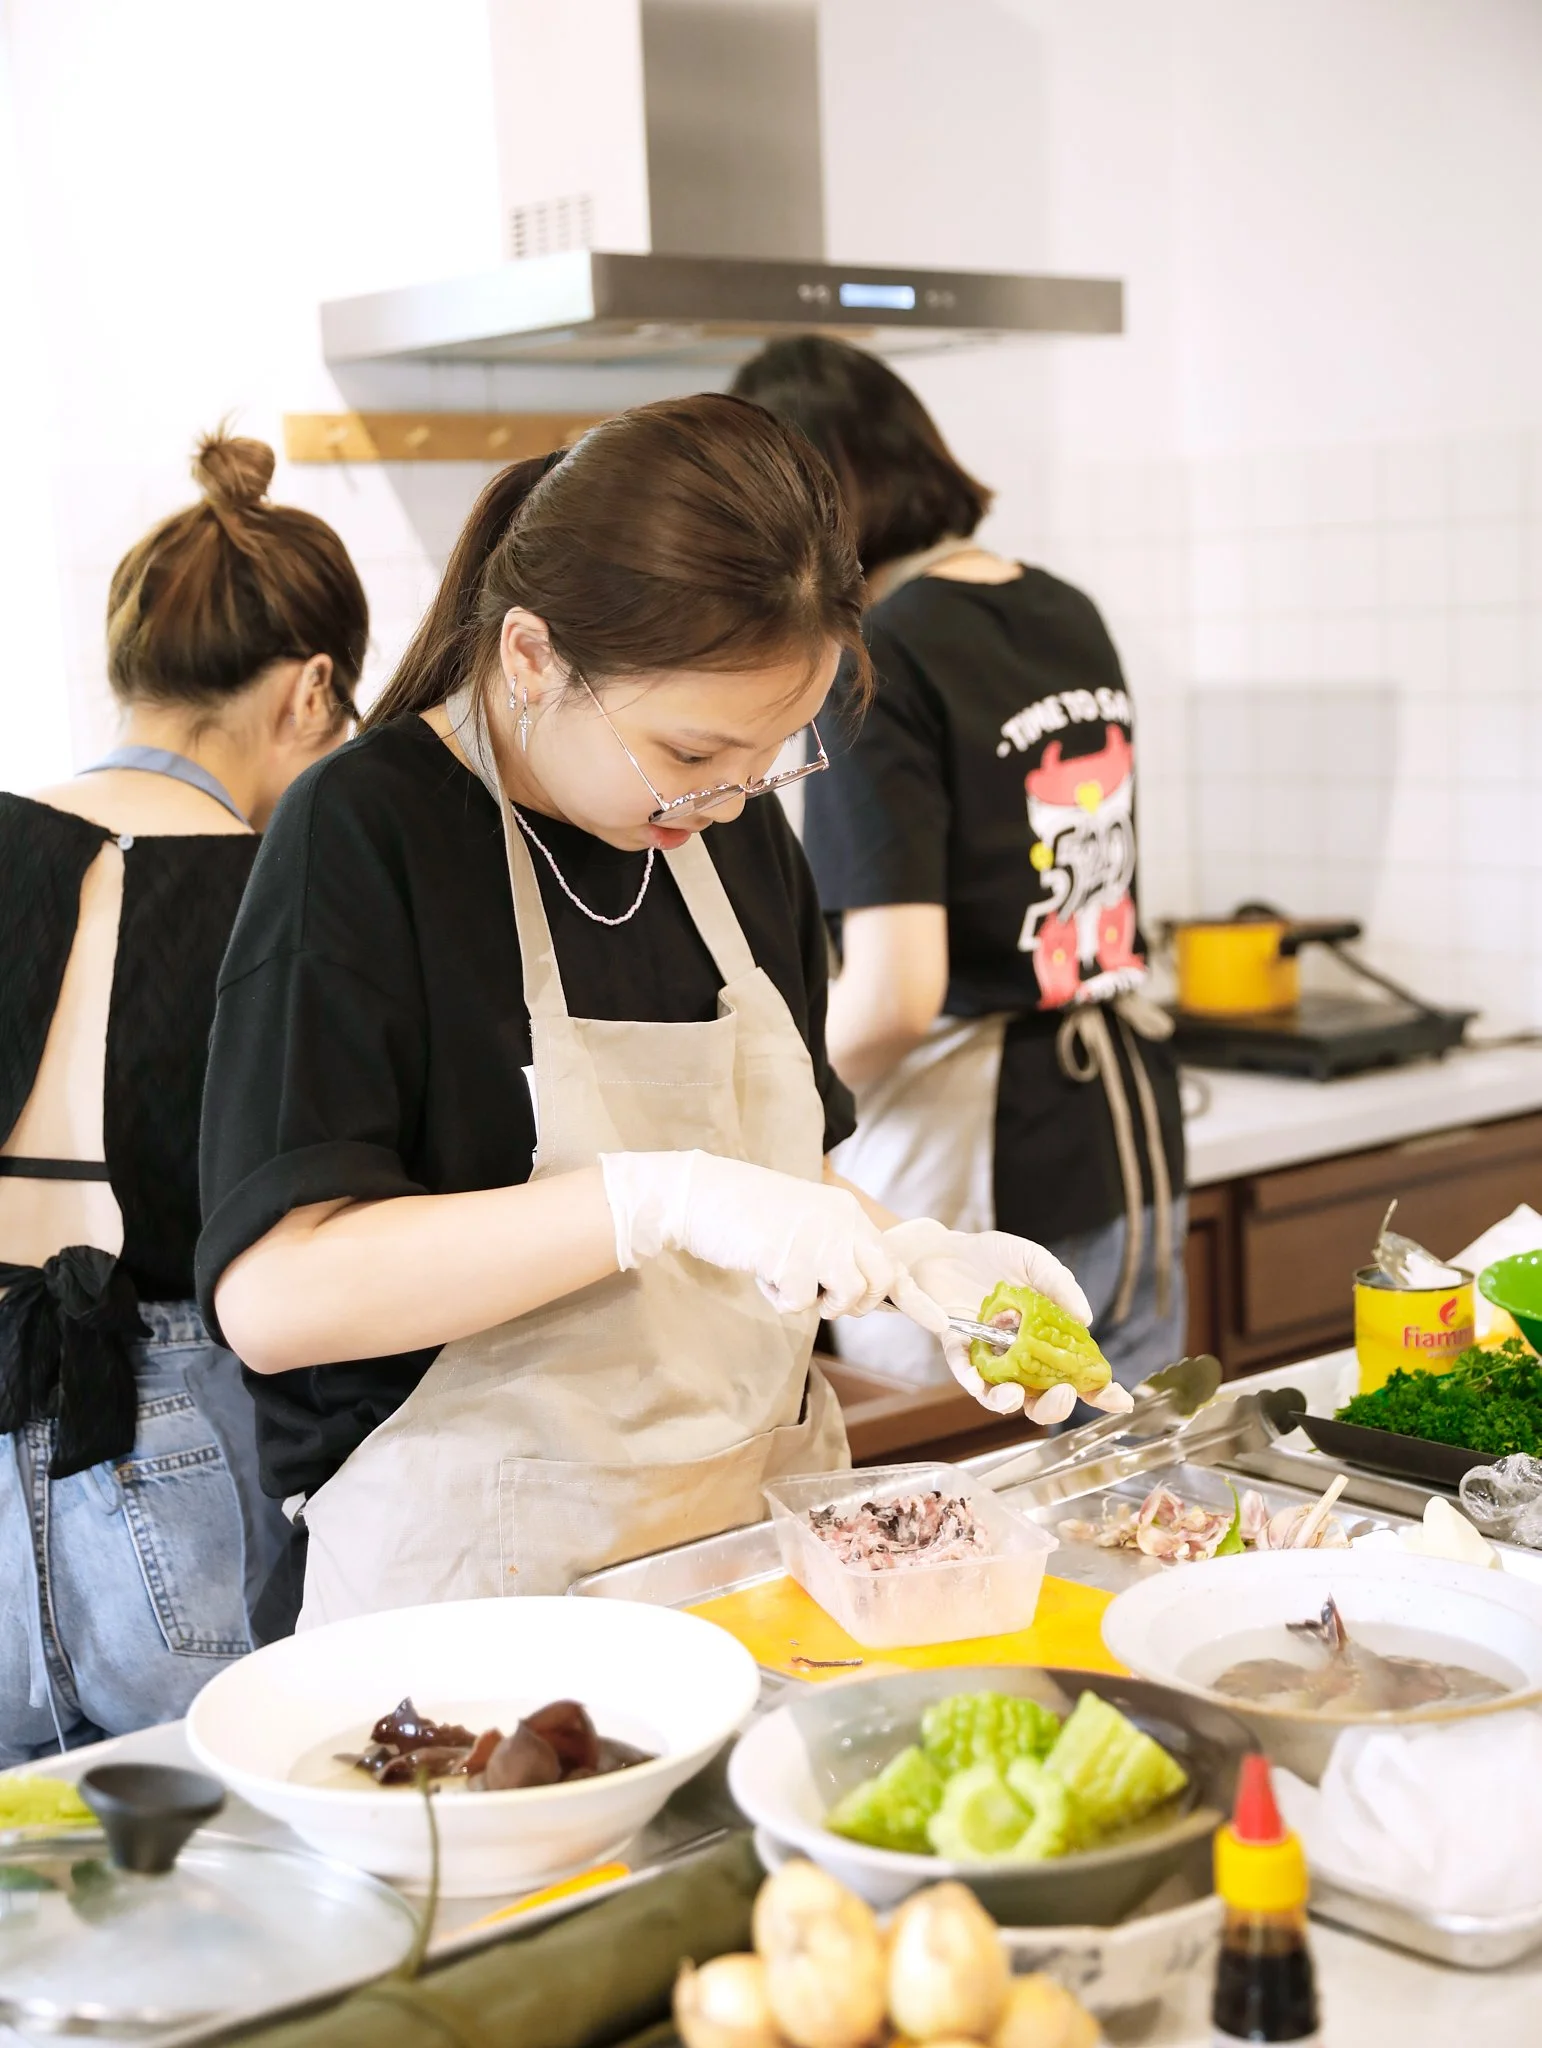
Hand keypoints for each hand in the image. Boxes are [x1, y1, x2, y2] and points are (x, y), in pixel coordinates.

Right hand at [599, 1151, 907, 1318]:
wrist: (701, 1194)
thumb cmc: (747, 1213)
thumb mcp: (804, 1223)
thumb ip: (836, 1249)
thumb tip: (864, 1293)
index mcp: (845, 1212)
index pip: (890, 1260)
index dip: (915, 1297)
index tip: (944, 1323)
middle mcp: (841, 1223)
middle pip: (877, 1283)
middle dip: (855, 1303)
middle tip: (820, 1294)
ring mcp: (819, 1240)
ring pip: (846, 1298)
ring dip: (816, 1301)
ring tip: (786, 1276)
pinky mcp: (792, 1259)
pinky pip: (800, 1304)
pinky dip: (778, 1298)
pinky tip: (760, 1268)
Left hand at [884, 1218, 1130, 1421]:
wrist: (945, 1245)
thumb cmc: (991, 1255)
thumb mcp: (1033, 1260)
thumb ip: (1059, 1286)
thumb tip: (1085, 1320)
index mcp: (1045, 1337)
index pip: (1077, 1372)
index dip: (1100, 1391)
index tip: (1119, 1400)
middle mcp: (1019, 1354)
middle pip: (1041, 1397)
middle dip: (1055, 1405)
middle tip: (1062, 1393)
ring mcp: (988, 1356)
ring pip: (1002, 1396)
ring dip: (1010, 1402)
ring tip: (1015, 1394)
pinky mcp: (956, 1348)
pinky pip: (963, 1372)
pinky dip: (971, 1380)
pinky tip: (979, 1381)